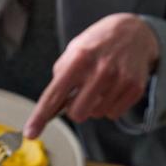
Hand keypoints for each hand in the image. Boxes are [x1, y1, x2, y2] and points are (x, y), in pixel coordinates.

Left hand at [24, 13, 159, 137]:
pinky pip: (113, 114)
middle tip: (82, 93)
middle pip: (77, 114)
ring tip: (101, 84)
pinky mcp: (134, 87)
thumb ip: (59, 79)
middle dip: (76, 109)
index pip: (54, 95)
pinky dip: (110, 106)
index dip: (40, 117)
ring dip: (95, 105)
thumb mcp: (73, 51)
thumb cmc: (96, 45)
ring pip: (96, 115)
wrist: (134, 31)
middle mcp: (100, 69)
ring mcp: (120, 79)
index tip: (30, 133)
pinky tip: (114, 87)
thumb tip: (49, 111)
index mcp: (78, 59)